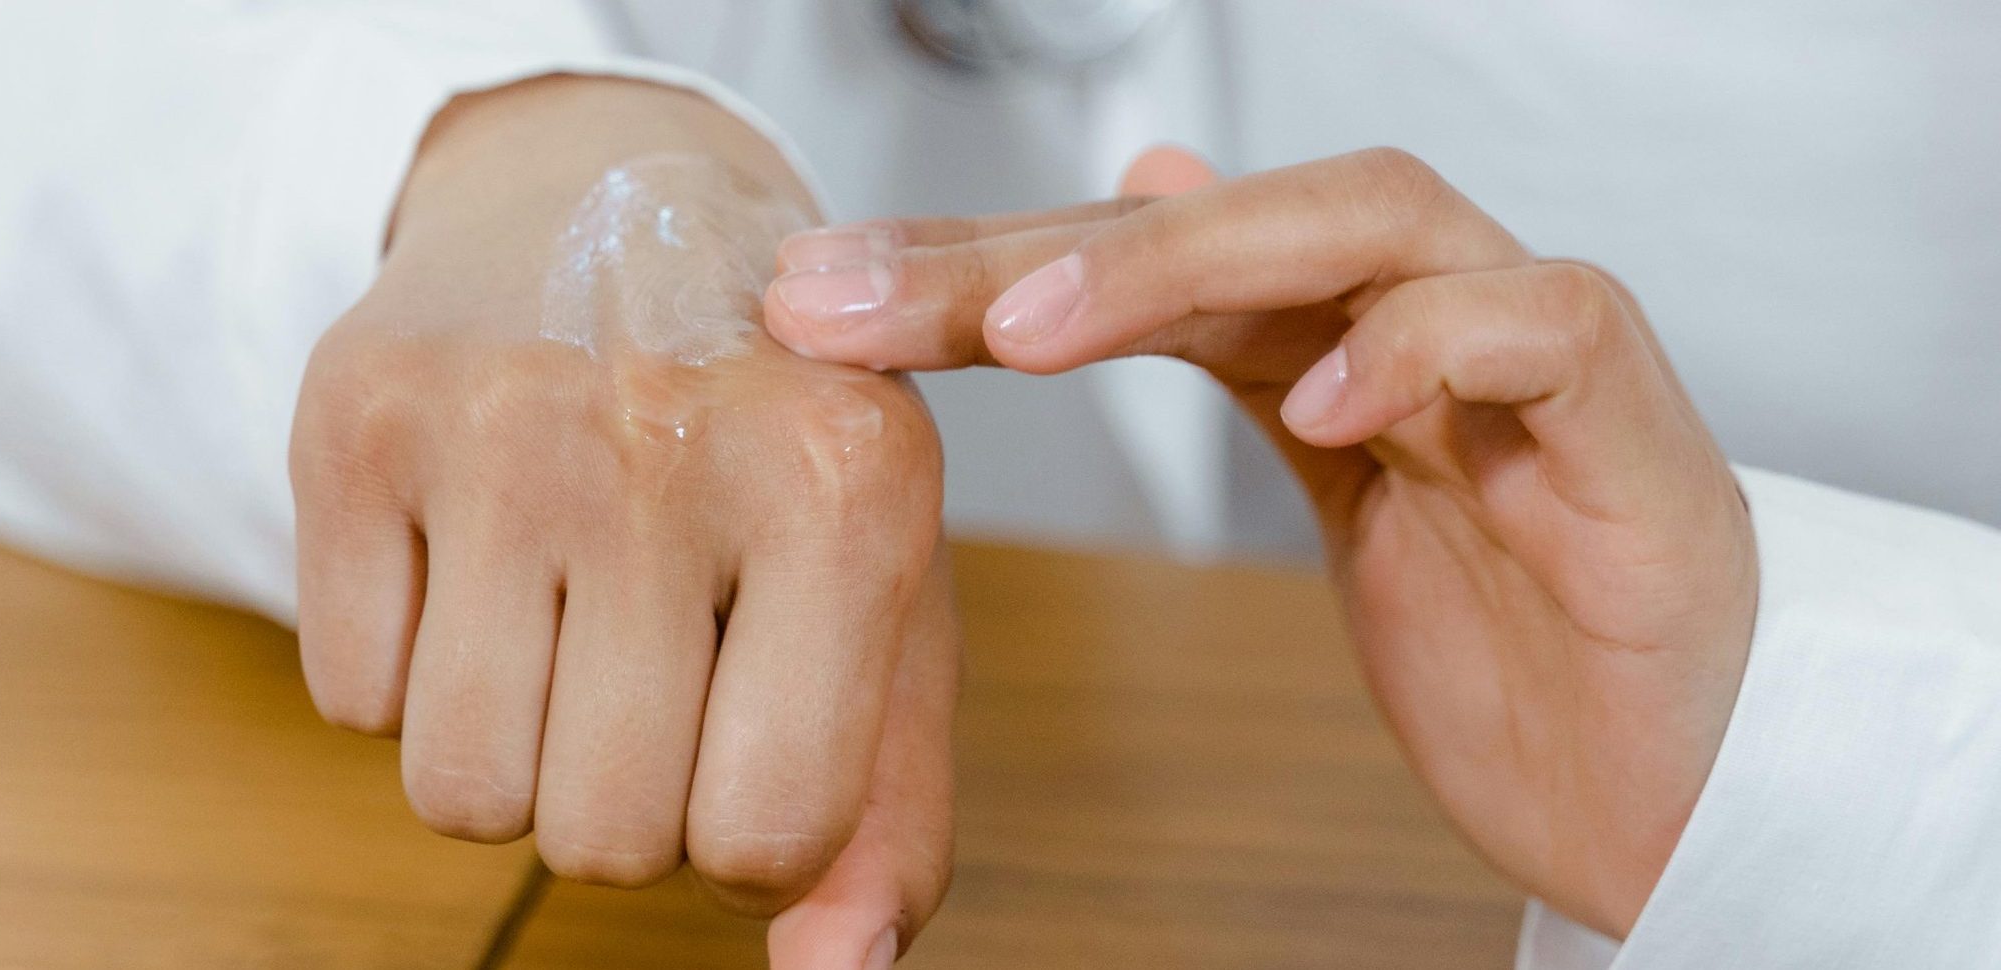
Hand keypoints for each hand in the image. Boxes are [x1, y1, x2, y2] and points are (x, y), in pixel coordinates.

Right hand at [291, 76, 956, 967]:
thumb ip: (889, 808)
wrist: (603, 189)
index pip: (766, 834)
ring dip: (510, 753)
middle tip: (647, 664)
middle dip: (625, 798)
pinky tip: (468, 558)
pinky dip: (404, 675)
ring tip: (560, 616)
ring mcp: (499, 418)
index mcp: (849, 485)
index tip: (749, 737)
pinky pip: (347, 705)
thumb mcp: (883, 596)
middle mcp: (673, 437)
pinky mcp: (353, 415)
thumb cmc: (770, 435)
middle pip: (599, 837)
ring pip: (458, 795)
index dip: (750, 832)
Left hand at [763, 146, 1757, 935]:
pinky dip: (1423, 344)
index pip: (1132, 257)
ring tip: (1030, 328)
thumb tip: (1127, 196)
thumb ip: (1234, 344)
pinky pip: (1538, 326)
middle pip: (1220, 220)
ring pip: (1365, 225)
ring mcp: (1532, 353)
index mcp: (1335, 331)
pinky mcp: (1630, 429)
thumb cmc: (1519, 644)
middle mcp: (1427, 309)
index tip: (816, 301)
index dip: (972, 266)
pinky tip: (1319, 394)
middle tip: (858, 297)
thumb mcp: (1336, 491)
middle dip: (1026, 252)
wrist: (1689, 777)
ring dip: (1186, 261)